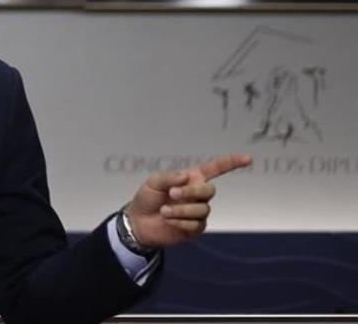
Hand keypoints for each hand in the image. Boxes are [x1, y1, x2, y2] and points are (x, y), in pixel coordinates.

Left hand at [126, 152, 251, 248]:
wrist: (139, 223)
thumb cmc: (147, 199)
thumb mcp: (153, 183)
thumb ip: (169, 177)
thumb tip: (186, 177)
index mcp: (191, 178)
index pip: (215, 169)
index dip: (231, 163)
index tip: (248, 159)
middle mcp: (198, 194)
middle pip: (209, 190)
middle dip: (191, 192)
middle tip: (172, 194)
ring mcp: (199, 211)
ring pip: (202, 209)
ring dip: (181, 210)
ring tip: (164, 210)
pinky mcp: (196, 227)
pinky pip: (196, 224)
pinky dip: (180, 222)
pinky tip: (169, 221)